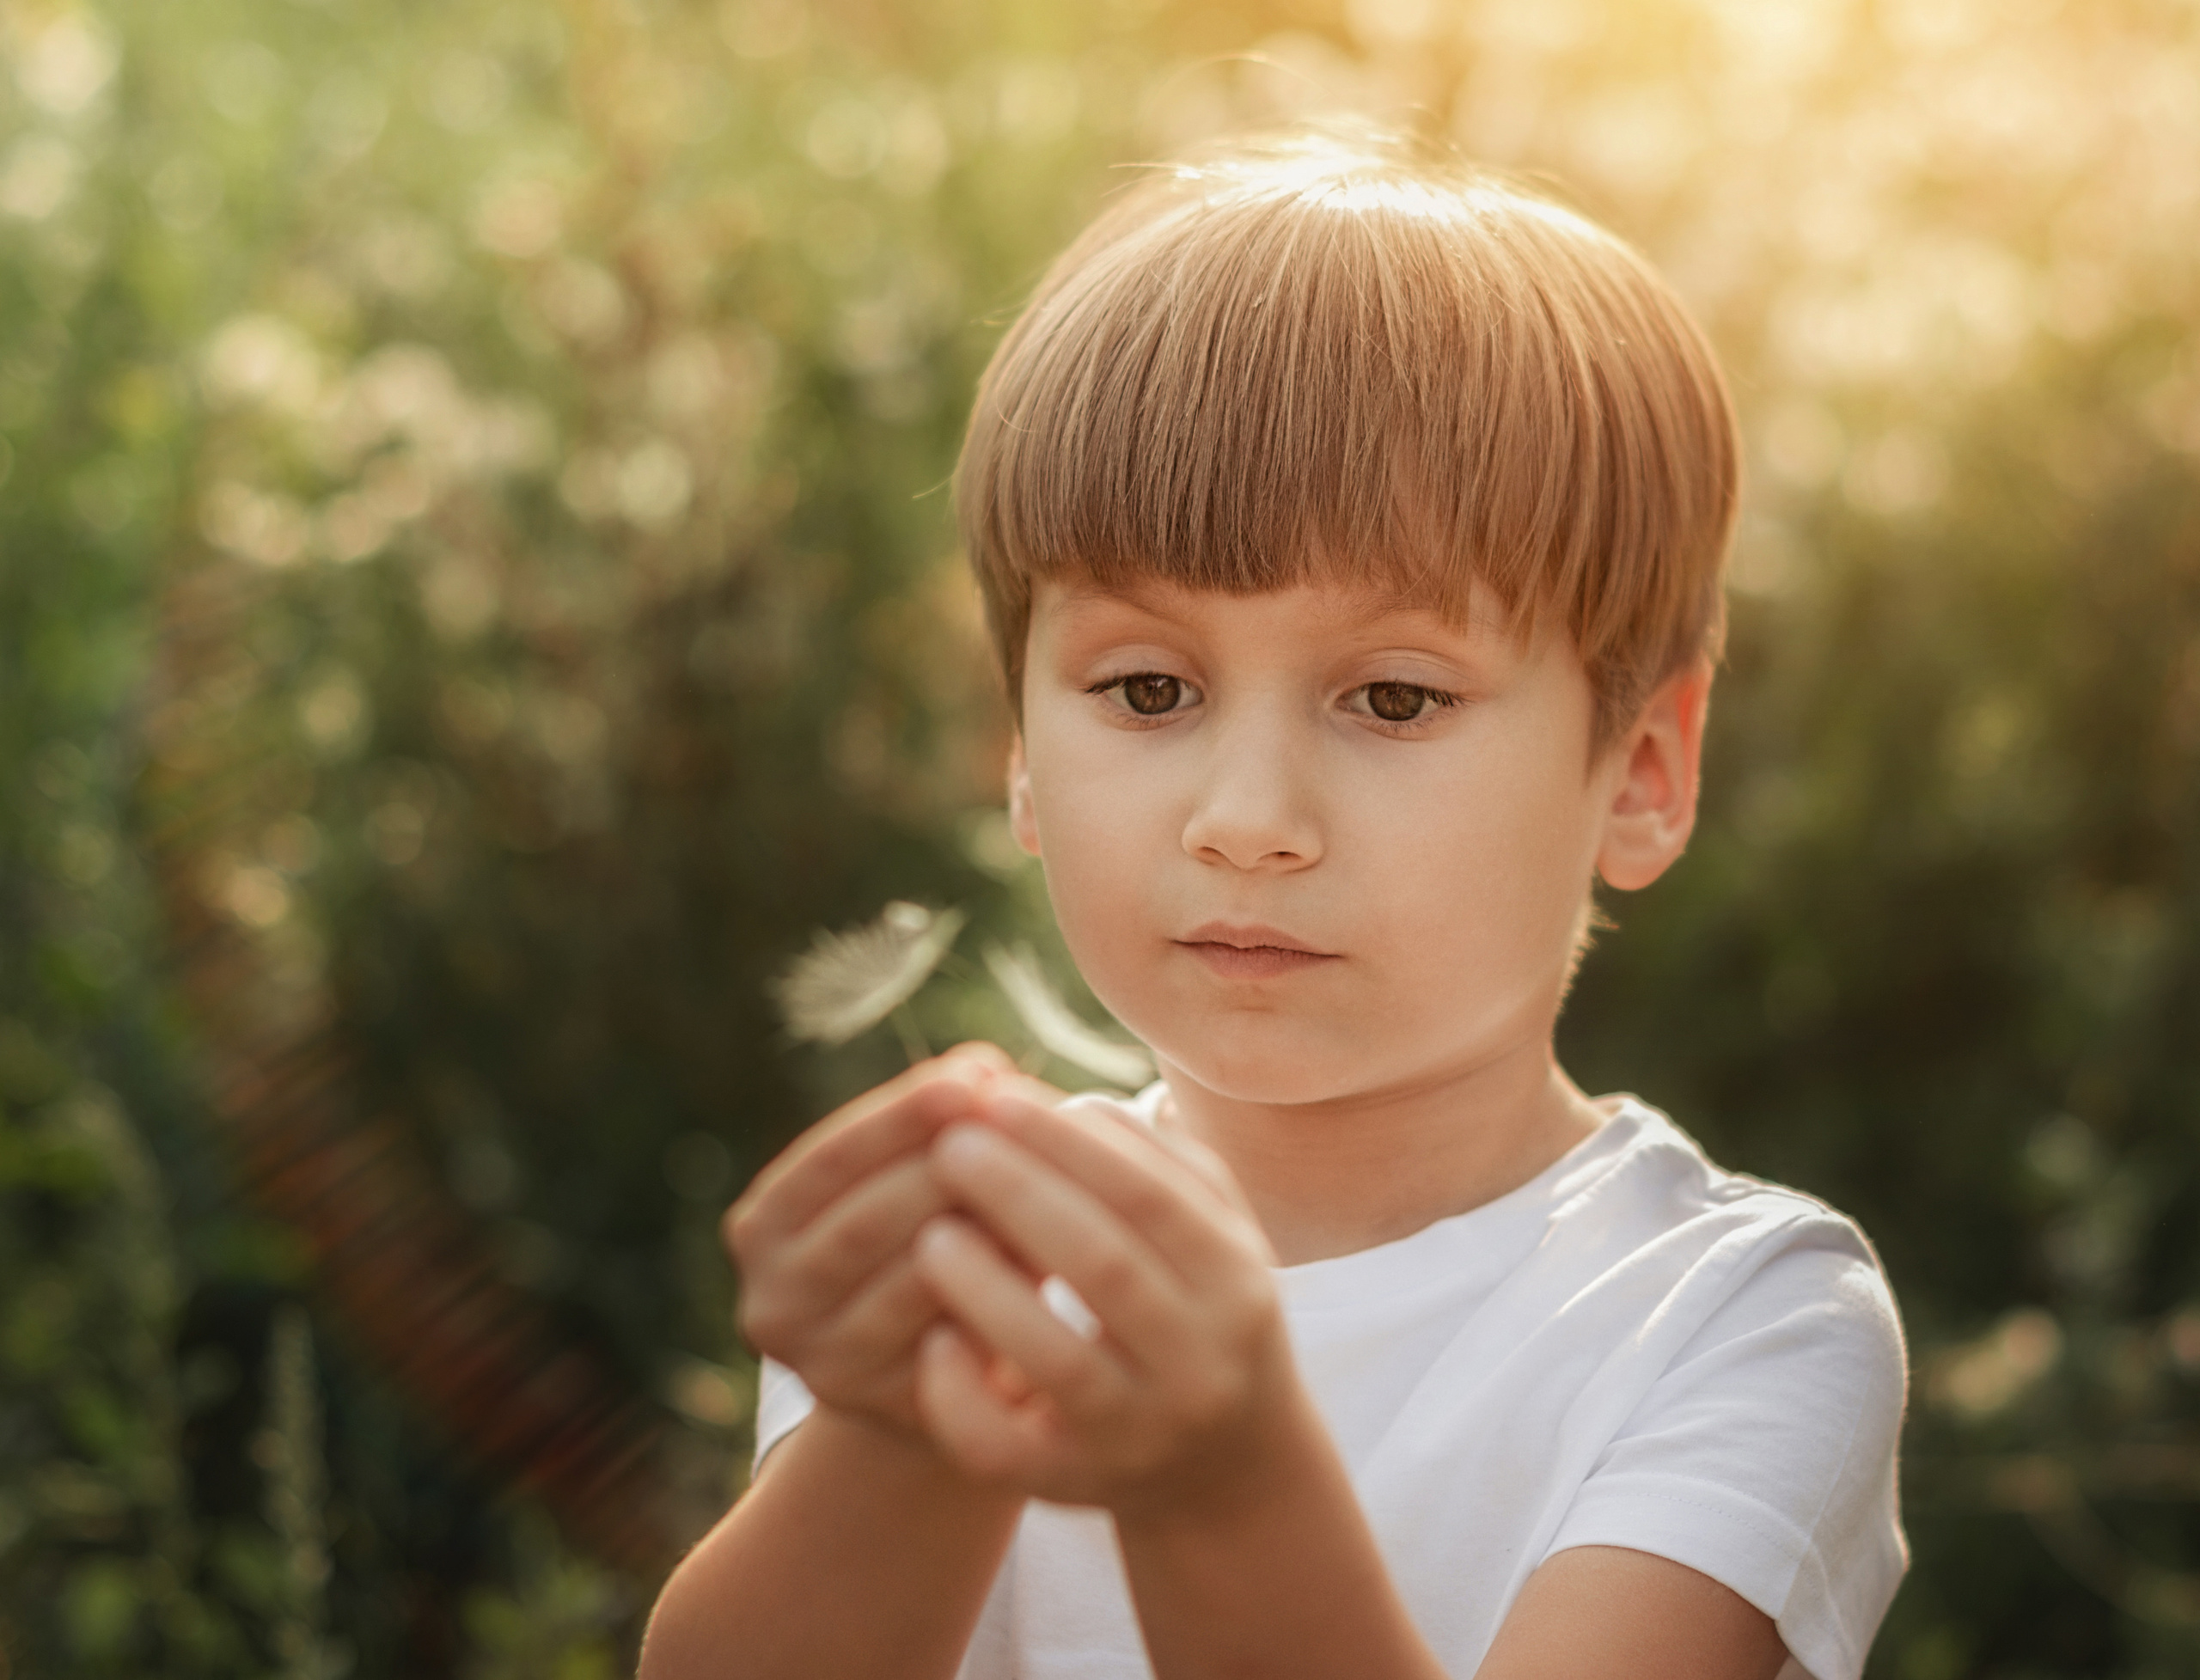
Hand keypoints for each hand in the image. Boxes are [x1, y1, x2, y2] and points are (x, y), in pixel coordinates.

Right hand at [725, 1044, 1060, 1438]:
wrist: (939, 1361)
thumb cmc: (929, 1228)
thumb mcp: (910, 1172)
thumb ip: (935, 1122)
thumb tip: (986, 1069)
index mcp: (762, 1225)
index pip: (831, 1157)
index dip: (903, 1112)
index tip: (979, 1071)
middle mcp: (773, 1302)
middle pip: (867, 1222)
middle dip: (952, 1164)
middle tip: (1024, 1123)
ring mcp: (825, 1364)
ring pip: (915, 1282)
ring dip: (988, 1226)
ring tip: (1056, 1180)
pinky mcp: (887, 1407)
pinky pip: (955, 1340)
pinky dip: (1003, 1291)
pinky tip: (1054, 1253)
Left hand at [911, 1093, 1295, 1516]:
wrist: (1227, 1466)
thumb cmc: (1200, 1314)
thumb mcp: (1212, 1236)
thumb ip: (1154, 1163)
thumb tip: (1065, 1104)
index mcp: (1239, 1285)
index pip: (1148, 1197)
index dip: (1067, 1143)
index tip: (996, 1098)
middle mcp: (1203, 1364)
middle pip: (1105, 1267)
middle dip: (1020, 1196)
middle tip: (949, 1145)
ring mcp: (1142, 1434)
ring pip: (1058, 1359)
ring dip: (986, 1287)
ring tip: (929, 1230)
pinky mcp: (1078, 1486)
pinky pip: (1009, 1447)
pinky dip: (965, 1392)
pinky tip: (935, 1338)